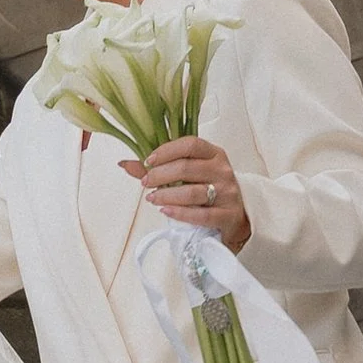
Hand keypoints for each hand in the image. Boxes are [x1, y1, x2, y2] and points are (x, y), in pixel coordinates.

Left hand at [131, 137, 249, 242]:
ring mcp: (228, 194)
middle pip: (187, 168)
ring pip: (192, 192)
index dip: (166, 151)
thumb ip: (158, 169)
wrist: (237, 218)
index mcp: (214, 154)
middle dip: (161, 175)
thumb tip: (124, 163)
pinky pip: (201, 215)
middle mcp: (223, 171)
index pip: (190, 144)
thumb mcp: (189, 176)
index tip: (148, 161)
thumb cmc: (209, 192)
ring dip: (166, 195)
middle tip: (146, 183)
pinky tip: (166, 211)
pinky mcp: (228, 216)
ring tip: (152, 198)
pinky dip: (180, 213)